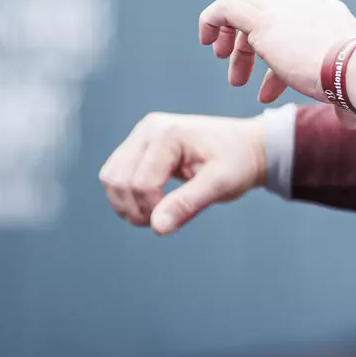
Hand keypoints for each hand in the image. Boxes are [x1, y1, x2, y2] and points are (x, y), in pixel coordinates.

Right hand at [98, 112, 265, 234]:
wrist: (245, 147)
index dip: (153, 210)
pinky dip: (126, 196)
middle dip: (135, 209)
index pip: (142, 183)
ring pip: (110, 178)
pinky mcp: (138, 146)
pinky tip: (151, 203)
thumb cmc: (237, 162)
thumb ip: (189, 204)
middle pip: (118, 180)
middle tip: (164, 221)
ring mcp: (140, 135)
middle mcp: (148, 129)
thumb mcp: (221, 184)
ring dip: (126, 204)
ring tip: (157, 214)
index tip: (176, 217)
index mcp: (169, 134)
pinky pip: (116, 175)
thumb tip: (158, 227)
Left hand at [199, 0, 355, 103]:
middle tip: (241, 79)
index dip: (277, 65)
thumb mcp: (346, 88)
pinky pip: (227, 8)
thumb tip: (350, 122)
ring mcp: (285, 11)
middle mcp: (307, 7)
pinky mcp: (264, 21)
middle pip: (267, 14)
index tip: (267, 92)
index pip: (294, 31)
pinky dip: (212, 20)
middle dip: (250, 46)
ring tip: (232, 76)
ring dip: (232, 41)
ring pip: (245, 6)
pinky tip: (206, 41)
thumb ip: (341, 100)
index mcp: (329, 17)